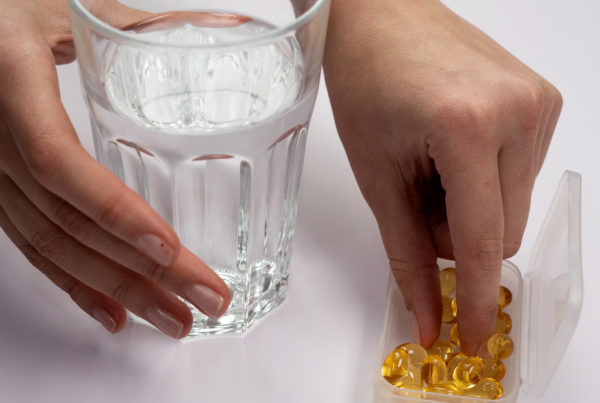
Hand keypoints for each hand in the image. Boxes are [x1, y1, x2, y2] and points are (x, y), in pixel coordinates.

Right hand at [0, 0, 229, 337]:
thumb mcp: (61, 12)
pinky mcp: (2, 196)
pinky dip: (77, 287)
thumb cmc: (1, 19)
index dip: (113, 210)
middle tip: (205, 301)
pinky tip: (114, 314)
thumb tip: (231, 24)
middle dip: (145, 272)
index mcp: (13, 93)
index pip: (61, 166)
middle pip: (73, 226)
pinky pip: (35, 249)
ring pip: (57, 250)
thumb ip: (140, 26)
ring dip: (120, 292)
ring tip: (174, 320)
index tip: (168, 246)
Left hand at [324, 0, 560, 353]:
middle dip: (454, 233)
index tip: (474, 339)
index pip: (484, 242)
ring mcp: (537, 103)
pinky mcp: (542, 99)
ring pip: (513, 207)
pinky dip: (484, 180)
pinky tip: (452, 145)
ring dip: (469, 206)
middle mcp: (518, 112)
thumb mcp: (378, 179)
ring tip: (431, 161)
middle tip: (415, 193)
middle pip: (503, 232)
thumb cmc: (365, 82)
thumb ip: (407, 256)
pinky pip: (520, 174)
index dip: (477, 300)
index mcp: (467, 128)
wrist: (381, 17)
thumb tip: (429, 317)